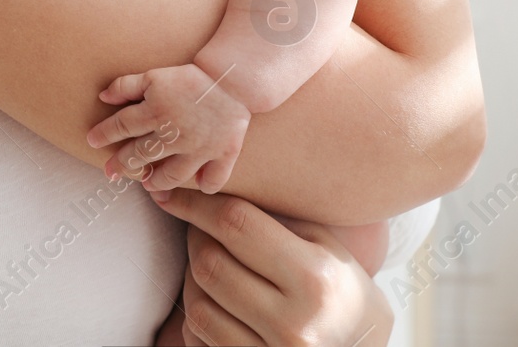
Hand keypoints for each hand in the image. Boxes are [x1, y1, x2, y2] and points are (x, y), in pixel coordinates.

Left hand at [86, 64, 250, 193]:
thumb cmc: (191, 76)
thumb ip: (126, 85)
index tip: (92, 141)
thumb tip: (102, 97)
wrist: (234, 78)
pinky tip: (197, 185)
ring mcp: (199, 149)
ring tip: (148, 183)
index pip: (121, 126)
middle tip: (110, 172)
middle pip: (140, 155)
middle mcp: (174, 135)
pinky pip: (213, 179)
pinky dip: (205, 185)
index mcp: (155, 112)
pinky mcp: (223, 154)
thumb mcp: (154, 75)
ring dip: (156, 182)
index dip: (103, 135)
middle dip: (121, 165)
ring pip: (171, 175)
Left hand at [151, 190, 392, 346]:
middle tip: (198, 225)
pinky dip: (198, 313)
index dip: (196, 203)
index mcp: (315, 277)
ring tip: (209, 261)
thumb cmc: (343, 293)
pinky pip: (200, 339)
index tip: (173, 191)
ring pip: (198, 306)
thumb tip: (213, 186)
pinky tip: (214, 299)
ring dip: (192, 277)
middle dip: (193, 236)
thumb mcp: (327, 248)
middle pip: (209, 264)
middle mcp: (294, 322)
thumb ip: (277, 221)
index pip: (236, 224)